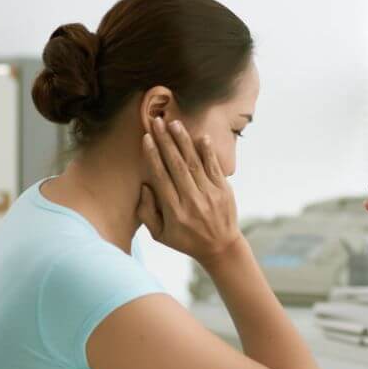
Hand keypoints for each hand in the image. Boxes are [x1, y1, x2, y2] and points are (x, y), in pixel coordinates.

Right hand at [136, 117, 241, 264]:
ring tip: (174, 123)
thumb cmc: (185, 240)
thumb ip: (147, 213)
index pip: (161, 178)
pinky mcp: (224, 190)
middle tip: (156, 121)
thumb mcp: (159, 235)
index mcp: (174, 211)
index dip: (153, 156)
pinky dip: (207, 151)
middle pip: (176, 165)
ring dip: (183, 141)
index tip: (146, 138)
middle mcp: (192, 201)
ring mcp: (210, 195)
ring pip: (194, 163)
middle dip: (165, 141)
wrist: (221, 247)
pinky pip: (214, 167)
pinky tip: (201, 136)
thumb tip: (144, 186)